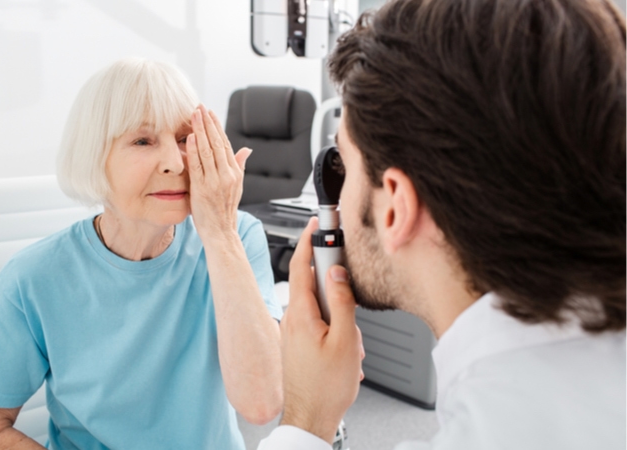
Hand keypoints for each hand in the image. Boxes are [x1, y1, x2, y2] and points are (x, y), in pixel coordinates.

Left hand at [186, 105, 251, 242]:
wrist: (221, 232)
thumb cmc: (225, 211)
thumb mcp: (237, 187)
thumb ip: (239, 166)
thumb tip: (246, 150)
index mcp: (235, 173)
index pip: (225, 144)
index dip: (217, 127)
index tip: (210, 113)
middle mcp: (227, 175)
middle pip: (217, 143)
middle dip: (208, 123)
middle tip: (200, 107)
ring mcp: (215, 182)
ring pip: (207, 151)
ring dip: (200, 131)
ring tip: (194, 115)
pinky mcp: (202, 189)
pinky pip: (197, 166)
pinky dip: (193, 150)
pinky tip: (189, 137)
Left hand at [279, 217, 364, 443]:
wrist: (311, 418)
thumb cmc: (325, 387)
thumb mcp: (345, 340)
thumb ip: (342, 301)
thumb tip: (337, 272)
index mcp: (300, 314)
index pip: (300, 265)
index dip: (307, 240)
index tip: (315, 223)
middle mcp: (292, 320)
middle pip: (316, 287)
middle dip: (339, 296)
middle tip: (352, 318)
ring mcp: (294, 333)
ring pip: (322, 309)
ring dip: (341, 322)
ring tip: (350, 348)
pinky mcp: (299, 344)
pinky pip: (320, 326)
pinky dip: (336, 333)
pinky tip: (345, 354)